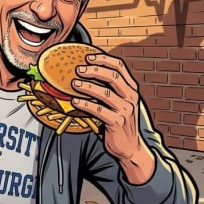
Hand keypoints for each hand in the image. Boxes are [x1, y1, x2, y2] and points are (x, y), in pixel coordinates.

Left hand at [70, 53, 154, 182]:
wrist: (129, 147)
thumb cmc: (118, 122)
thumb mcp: (117, 103)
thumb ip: (107, 90)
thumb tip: (82, 76)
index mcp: (131, 88)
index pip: (120, 67)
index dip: (104, 59)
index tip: (88, 56)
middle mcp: (131, 97)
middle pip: (113, 76)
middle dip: (94, 70)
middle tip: (78, 69)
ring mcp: (126, 110)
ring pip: (106, 93)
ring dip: (87, 87)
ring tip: (73, 84)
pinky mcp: (118, 122)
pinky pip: (99, 110)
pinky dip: (85, 105)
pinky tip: (74, 102)